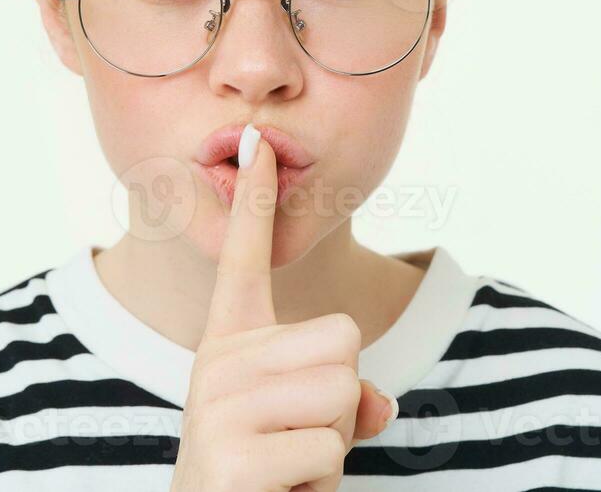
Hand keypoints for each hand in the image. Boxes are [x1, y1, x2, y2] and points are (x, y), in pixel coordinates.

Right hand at [169, 125, 397, 491]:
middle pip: (342, 337)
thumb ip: (343, 397)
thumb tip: (382, 402)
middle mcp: (218, 364)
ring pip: (343, 391)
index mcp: (229, 345)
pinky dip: (321, 483)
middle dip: (342, 399)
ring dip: (335, 444)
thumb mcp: (304, 427)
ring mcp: (219, 408)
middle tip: (296, 440)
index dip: (255, 202)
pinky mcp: (233, 455)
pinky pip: (330, 449)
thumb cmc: (263, 479)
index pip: (245, 259)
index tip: (256, 142)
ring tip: (288, 469)